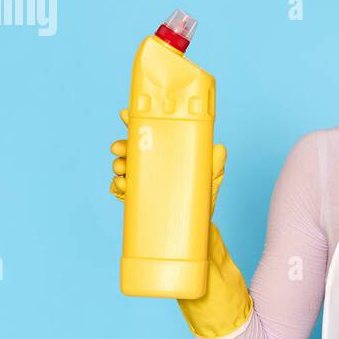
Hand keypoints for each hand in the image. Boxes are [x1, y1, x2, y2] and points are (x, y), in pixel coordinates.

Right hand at [109, 108, 226, 212]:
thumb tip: (220, 149)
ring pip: (122, 167)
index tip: (125, 114)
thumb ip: (215, 163)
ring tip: (121, 168)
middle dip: (121, 145)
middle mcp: (150, 163)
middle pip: (130, 149)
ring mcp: (141, 180)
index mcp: (164, 151)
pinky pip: (120, 189)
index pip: (147, 133)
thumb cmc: (203, 195)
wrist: (197, 224)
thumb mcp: (210, 177)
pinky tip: (122, 184)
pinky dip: (118, 185)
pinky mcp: (135, 198)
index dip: (134, 122)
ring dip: (118, 165)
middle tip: (119, 148)